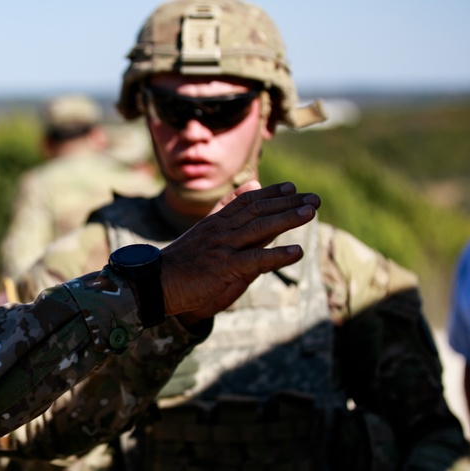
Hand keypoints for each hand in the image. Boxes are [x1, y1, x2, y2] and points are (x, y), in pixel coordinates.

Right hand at [160, 182, 319, 319]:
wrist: (156, 283)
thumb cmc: (180, 262)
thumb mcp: (202, 234)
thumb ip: (225, 213)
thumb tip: (247, 189)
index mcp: (215, 222)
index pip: (246, 201)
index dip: (271, 193)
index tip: (292, 187)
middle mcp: (220, 230)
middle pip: (258, 210)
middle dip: (288, 203)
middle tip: (314, 198)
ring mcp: (222, 247)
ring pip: (259, 228)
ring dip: (287, 219)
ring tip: (310, 213)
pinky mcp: (223, 268)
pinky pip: (255, 260)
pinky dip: (277, 255)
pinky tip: (297, 251)